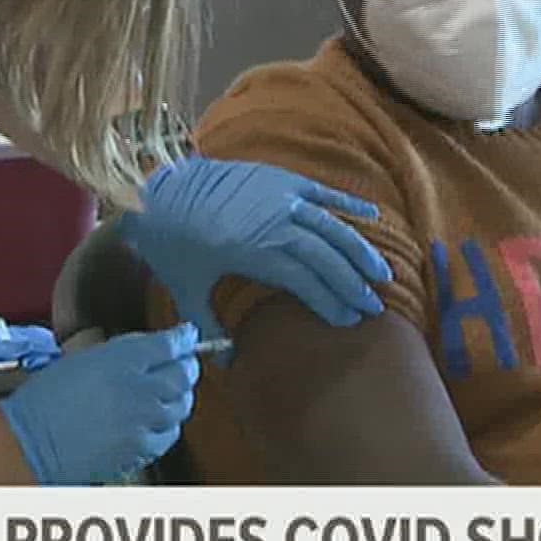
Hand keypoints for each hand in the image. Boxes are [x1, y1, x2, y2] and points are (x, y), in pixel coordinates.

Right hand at [0, 324, 200, 484]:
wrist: (30, 441)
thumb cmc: (45, 401)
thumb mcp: (83, 359)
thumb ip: (122, 354)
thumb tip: (148, 350)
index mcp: (122, 358)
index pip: (170, 343)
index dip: (184, 339)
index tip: (188, 337)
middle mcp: (139, 386)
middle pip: (183, 374)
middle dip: (186, 368)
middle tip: (184, 366)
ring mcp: (142, 419)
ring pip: (181, 405)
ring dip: (178, 398)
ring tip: (168, 396)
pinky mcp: (141, 447)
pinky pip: (169, 434)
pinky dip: (167, 426)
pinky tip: (156, 423)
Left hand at [118, 157, 392, 341]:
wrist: (159, 189)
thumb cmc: (172, 242)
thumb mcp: (187, 288)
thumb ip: (209, 325)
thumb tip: (225, 361)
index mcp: (256, 251)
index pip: (306, 281)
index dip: (330, 301)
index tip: (348, 320)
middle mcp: (276, 223)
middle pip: (327, 257)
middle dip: (353, 283)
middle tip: (373, 306)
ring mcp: (282, 197)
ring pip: (333, 226)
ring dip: (360, 250)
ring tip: (381, 274)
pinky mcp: (281, 179)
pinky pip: (323, 192)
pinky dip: (350, 203)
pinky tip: (374, 218)